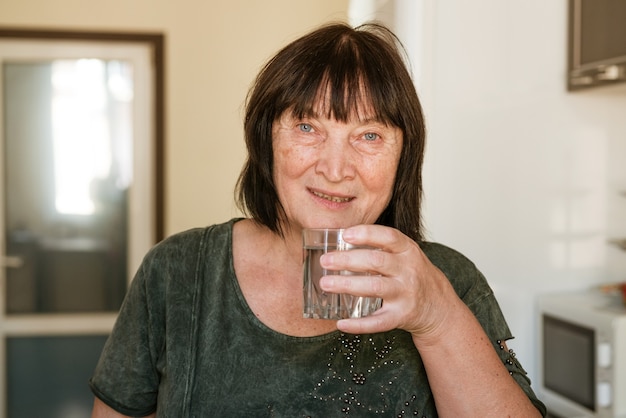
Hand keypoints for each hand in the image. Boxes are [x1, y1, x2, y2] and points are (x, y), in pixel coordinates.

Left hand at [319, 224, 456, 339]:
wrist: (438, 306)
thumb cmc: (412, 274)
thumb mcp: (404, 254)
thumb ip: (380, 246)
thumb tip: (337, 239)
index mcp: (408, 251)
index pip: (389, 236)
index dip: (367, 234)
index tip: (345, 234)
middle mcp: (408, 271)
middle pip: (376, 261)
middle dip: (347, 260)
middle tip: (325, 261)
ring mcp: (405, 294)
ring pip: (374, 287)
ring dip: (347, 285)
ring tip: (325, 283)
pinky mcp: (401, 316)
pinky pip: (378, 322)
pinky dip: (358, 324)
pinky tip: (340, 323)